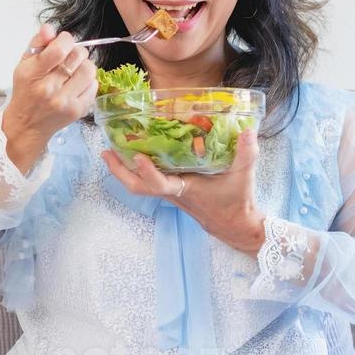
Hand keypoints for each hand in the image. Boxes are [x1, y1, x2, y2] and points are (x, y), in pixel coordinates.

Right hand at [2, 24, 96, 159]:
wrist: (27, 125)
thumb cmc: (26, 91)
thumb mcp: (24, 64)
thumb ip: (38, 43)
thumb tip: (50, 28)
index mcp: (32, 74)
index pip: (59, 49)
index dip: (66, 40)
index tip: (63, 42)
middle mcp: (49, 89)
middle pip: (77, 56)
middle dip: (75, 51)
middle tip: (68, 57)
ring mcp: (65, 102)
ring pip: (89, 69)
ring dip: (84, 65)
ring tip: (75, 69)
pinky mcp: (78, 110)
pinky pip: (93, 85)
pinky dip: (88, 80)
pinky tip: (77, 84)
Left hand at [100, 124, 265, 255]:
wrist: (233, 223)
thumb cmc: (236, 201)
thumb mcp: (244, 175)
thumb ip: (247, 153)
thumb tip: (248, 130)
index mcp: (185, 189)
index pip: (160, 184)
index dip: (148, 172)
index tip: (137, 157)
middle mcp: (172, 192)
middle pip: (138, 187)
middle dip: (119, 171)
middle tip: (106, 152)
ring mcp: (169, 192)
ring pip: (139, 185)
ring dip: (122, 170)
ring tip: (109, 151)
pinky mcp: (171, 190)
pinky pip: (147, 181)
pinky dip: (136, 169)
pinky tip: (132, 153)